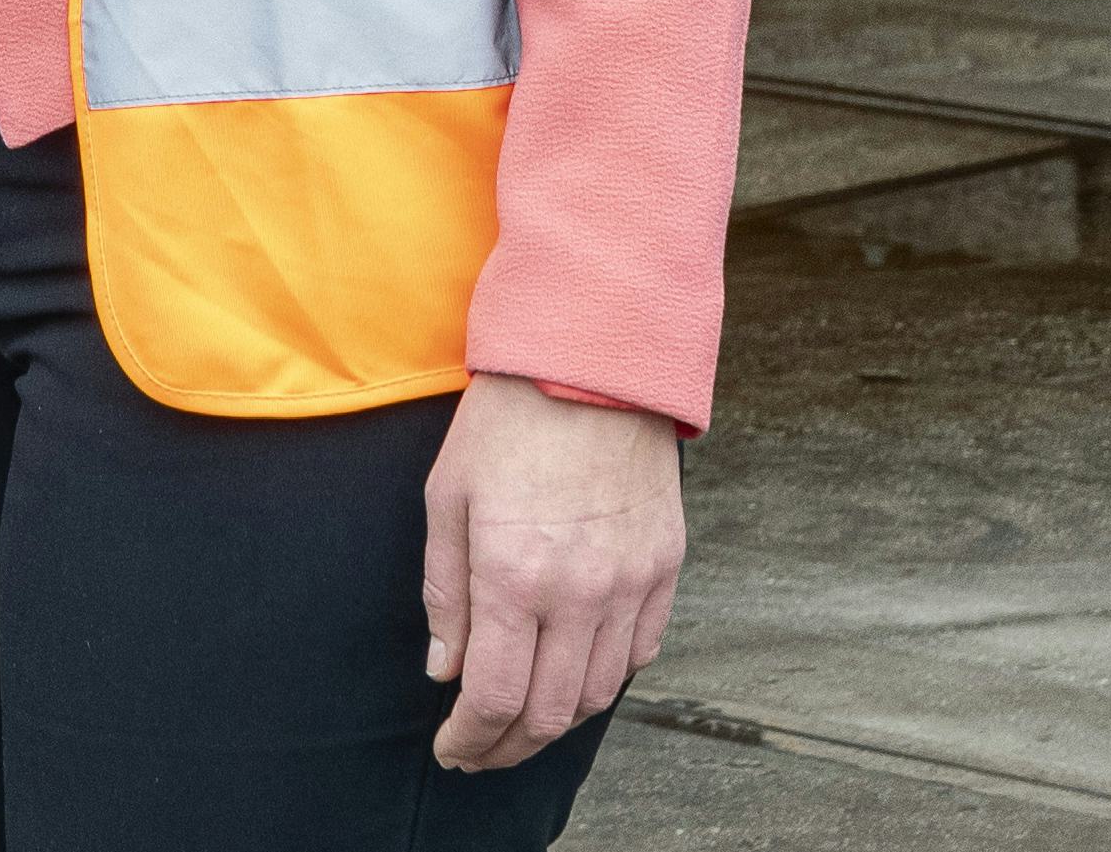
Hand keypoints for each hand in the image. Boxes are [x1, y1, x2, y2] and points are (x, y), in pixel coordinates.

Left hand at [422, 373, 685, 770]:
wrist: (592, 359)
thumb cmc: (507, 420)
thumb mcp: (448, 497)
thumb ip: (444, 593)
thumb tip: (445, 670)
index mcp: (513, 577)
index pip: (494, 697)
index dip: (470, 740)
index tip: (451, 751)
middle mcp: (579, 592)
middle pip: (550, 712)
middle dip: (508, 747)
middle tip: (481, 751)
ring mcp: (631, 582)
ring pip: (601, 692)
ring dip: (558, 721)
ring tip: (524, 722)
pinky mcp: (666, 566)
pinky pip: (642, 651)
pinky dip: (607, 678)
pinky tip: (576, 674)